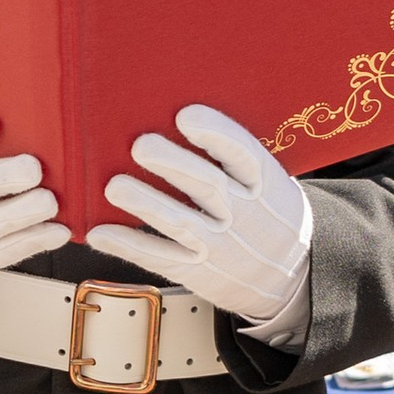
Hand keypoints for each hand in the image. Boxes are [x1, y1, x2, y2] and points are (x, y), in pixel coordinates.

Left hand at [86, 103, 311, 340]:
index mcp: (264, 184)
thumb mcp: (271, 185)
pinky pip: (161, 258)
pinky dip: (130, 245)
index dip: (216, 134)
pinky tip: (101, 232)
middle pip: (209, 187)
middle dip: (174, 165)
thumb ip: (236, 160)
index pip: (243, 155)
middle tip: (141, 145)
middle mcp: (244, 215)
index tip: (186, 115)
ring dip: (146, 204)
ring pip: (181, 224)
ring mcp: (221, 246)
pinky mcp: (199, 271)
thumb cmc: (267, 216)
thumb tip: (181, 116)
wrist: (292, 277)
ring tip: (115, 186)